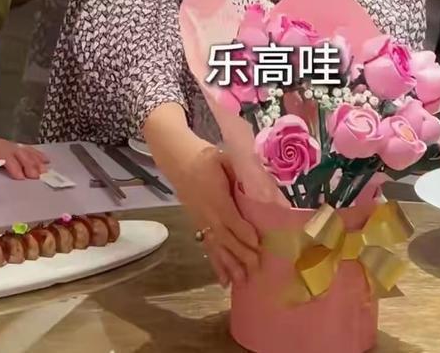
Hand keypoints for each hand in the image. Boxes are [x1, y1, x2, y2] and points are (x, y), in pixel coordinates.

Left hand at [0, 115, 48, 178]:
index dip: (13, 166)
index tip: (21, 177)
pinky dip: (36, 154)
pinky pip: (25, 149)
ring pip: (24, 151)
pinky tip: (45, 159)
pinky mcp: (9, 146)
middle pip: (18, 153)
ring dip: (35, 160)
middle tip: (38, 176)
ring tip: (45, 170)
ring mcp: (7, 144)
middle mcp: (1, 145)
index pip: (4, 157)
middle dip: (29, 164)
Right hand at [170, 141, 259, 287]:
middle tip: (256, 268)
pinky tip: (224, 281)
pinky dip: (217, 265)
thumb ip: (241, 169)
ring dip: (230, 265)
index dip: (243, 231)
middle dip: (241, 254)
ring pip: (217, 247)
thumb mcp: (224, 158)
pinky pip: (209, 248)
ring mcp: (202, 222)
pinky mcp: (199, 225)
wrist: (179, 161)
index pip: (231, 218)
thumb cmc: (205, 157)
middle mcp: (208, 214)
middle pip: (226, 238)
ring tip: (242, 282)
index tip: (258, 243)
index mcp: (215, 197)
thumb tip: (260, 180)